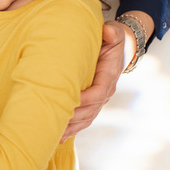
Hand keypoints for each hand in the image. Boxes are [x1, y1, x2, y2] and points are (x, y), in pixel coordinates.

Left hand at [63, 21, 123, 141]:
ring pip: (85, 119)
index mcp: (108, 76)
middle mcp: (105, 92)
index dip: (86, 99)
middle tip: (54, 121)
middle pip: (90, 111)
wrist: (116, 50)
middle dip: (73, 118)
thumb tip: (108, 31)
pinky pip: (83, 120)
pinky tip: (58, 138)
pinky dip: (71, 130)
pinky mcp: (91, 104)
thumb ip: (113, 32)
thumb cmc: (111, 40)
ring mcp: (99, 100)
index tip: (70, 101)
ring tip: (53, 133)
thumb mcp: (114, 33)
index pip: (98, 92)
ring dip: (70, 128)